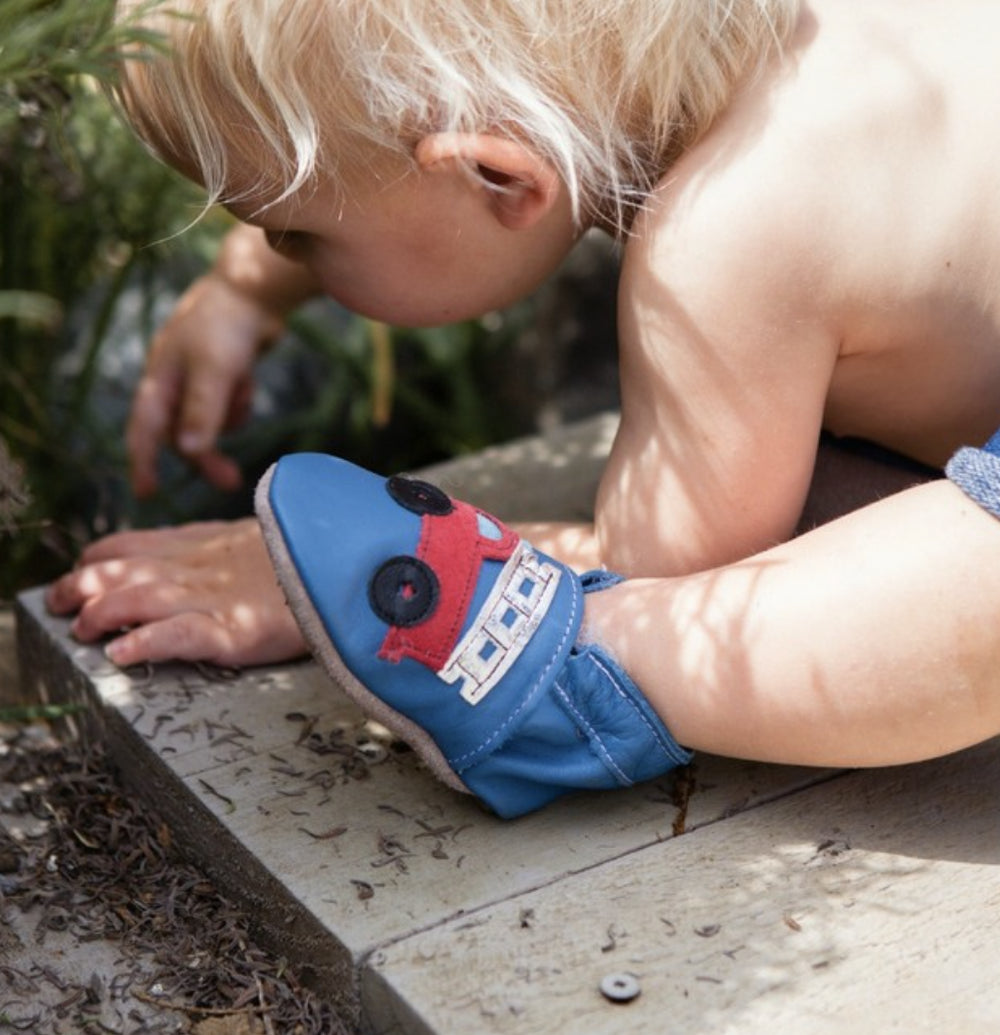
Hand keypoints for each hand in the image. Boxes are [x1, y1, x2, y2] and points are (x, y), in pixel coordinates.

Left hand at [45, 518, 307, 667]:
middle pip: (123, 569)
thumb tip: (204, 554)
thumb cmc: (314, 556)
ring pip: (140, 598)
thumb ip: (225, 543)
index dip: (97, 560)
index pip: (133, 544)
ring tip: (79, 630)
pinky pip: (181, 634)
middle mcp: (201, 567)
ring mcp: (217, 597)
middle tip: (57, 605)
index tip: (77, 574)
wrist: (355, 563)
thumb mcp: (261, 537)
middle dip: (81, 586)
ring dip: (101, 613)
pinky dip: (146, 643)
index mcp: (206, 544)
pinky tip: (122, 654)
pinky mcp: (237, 630)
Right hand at [127, 273, 282, 496]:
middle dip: (204, 456)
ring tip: (243, 392)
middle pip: (181, 434)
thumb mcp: (214, 371)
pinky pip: (226, 406)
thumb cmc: (227, 325)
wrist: (254, 290)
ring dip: (227, 420)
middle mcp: (173, 380)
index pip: (143, 430)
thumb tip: (187, 451)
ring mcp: (197, 378)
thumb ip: (202, 411)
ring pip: (208, 422)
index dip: (142, 463)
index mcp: (160, 379)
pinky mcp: (221, 375)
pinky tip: (247, 380)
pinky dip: (238, 401)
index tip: (145, 495)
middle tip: (230, 482)